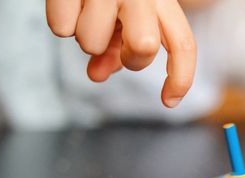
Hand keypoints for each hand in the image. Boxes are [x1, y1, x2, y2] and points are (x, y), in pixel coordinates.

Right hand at [46, 0, 196, 107]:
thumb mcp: (127, 16)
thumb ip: (118, 48)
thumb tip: (97, 75)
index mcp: (161, 0)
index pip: (183, 43)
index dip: (181, 77)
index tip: (169, 101)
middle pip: (144, 48)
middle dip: (128, 58)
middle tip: (117, 42)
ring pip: (91, 44)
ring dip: (87, 38)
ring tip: (88, 11)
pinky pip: (61, 28)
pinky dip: (61, 22)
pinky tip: (70, 4)